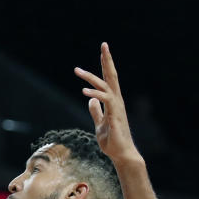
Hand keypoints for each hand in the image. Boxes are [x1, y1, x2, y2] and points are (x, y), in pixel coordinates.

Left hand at [74, 43, 140, 163]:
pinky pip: (105, 102)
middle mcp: (117, 101)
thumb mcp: (99, 123)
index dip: (106, 64)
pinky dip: (95, 95)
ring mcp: (117, 108)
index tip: (103, 50)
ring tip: (77, 70)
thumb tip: (90, 100)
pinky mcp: (115, 116)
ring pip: (106, 86)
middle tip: (104, 44)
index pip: (109, 79)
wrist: (121, 154)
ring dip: (91, 77)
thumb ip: (96, 111)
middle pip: (112, 76)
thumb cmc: (112, 140)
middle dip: (108, 60)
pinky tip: (84, 92)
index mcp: (113, 101)